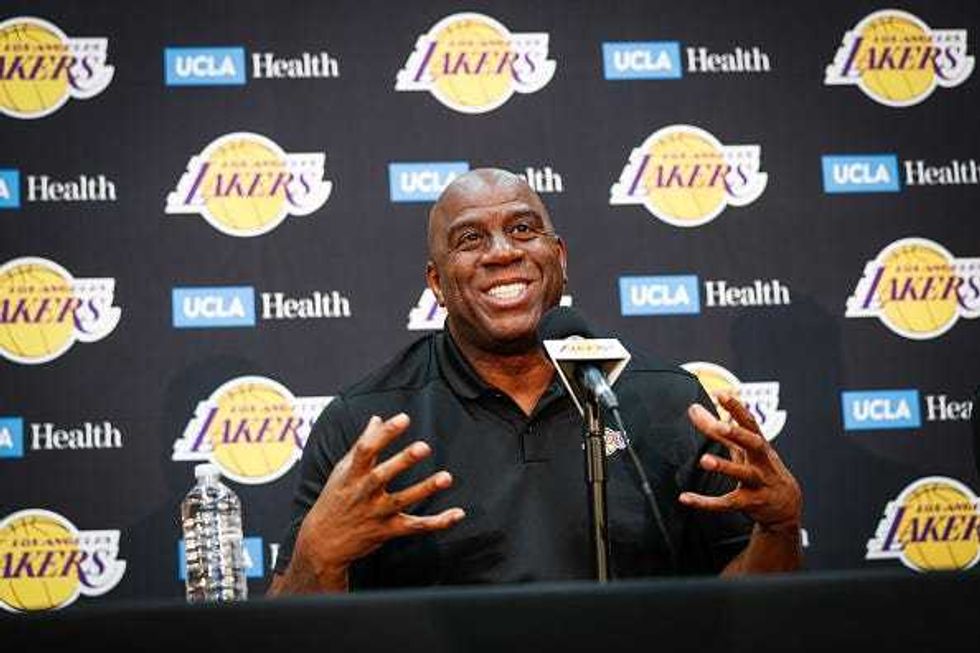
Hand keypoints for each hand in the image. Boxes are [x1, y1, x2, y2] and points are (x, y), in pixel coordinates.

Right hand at [292, 413, 464, 586]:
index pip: (366, 449)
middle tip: (424, 447)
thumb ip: (363, 443)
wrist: (323, 543)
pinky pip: (415, 526)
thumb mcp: (343, 470)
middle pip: (383, 475)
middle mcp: (363, 493)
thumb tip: (377, 419)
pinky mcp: (388, 530)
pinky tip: (457, 513)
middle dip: (403, 461)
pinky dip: (437, 522)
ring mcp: (376, 513)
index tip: (404, 419)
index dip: (385, 433)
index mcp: (352, 474)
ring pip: (402, 501)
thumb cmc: (335, 499)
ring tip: (446, 477)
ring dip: (425, 489)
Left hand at [680, 394, 801, 532]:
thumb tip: (695, 409)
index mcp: (759, 445)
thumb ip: (719, 430)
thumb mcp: (744, 449)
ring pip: (744, 474)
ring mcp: (759, 483)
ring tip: (704, 460)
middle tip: (719, 426)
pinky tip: (686, 498)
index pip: (750, 423)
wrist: (787, 506)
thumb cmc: (762, 470)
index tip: (722, 394)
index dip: (737, 408)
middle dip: (739, 435)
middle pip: (754, 445)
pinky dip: (706, 502)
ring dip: (725, 467)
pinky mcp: (751, 503)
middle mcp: (762, 462)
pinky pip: (727, 502)